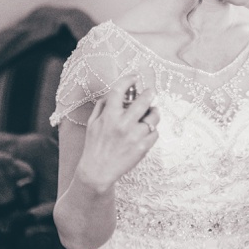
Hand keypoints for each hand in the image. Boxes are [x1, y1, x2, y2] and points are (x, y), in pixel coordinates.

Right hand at [73, 75, 159, 192]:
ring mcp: (134, 135)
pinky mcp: (143, 147)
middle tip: (150, 92)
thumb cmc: (94, 146)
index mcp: (109, 115)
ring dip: (154, 112)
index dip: (128, 79)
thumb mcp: (92, 123)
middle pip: (144, 100)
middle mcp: (123, 123)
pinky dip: (152, 131)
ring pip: (154, 117)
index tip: (134, 77)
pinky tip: (145, 132)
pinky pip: (155, 133)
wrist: (97, 171)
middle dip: (149, 93)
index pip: (119, 90)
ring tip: (152, 112)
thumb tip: (113, 93)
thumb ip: (102, 106)